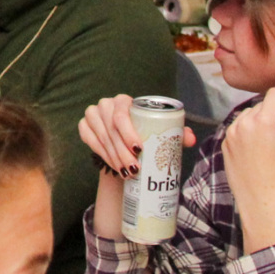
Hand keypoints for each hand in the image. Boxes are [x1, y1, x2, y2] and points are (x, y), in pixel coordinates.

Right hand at [79, 94, 198, 179]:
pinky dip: (104, 156)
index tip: (139, 150)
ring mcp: (92, 115)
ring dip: (114, 157)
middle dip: (122, 152)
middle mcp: (105, 104)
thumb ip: (177, 133)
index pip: (122, 114)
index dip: (128, 132)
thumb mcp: (160, 131)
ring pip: (102, 138)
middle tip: (135, 169)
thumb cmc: (146, 132)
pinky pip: (91, 142)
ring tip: (127, 172)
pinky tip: (114, 166)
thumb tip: (190, 139)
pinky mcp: (84, 127)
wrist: (125, 141)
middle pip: (111, 129)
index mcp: (124, 100)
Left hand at [223, 87, 274, 251]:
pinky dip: (246, 128)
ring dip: (258, 118)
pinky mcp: (224, 142)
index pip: (274, 94)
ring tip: (268, 132)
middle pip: (260, 104)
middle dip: (272, 109)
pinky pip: (236, 127)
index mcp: (264, 121)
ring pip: (246, 114)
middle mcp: (244, 123)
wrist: (259, 197)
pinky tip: (254, 143)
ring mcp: (231, 132)